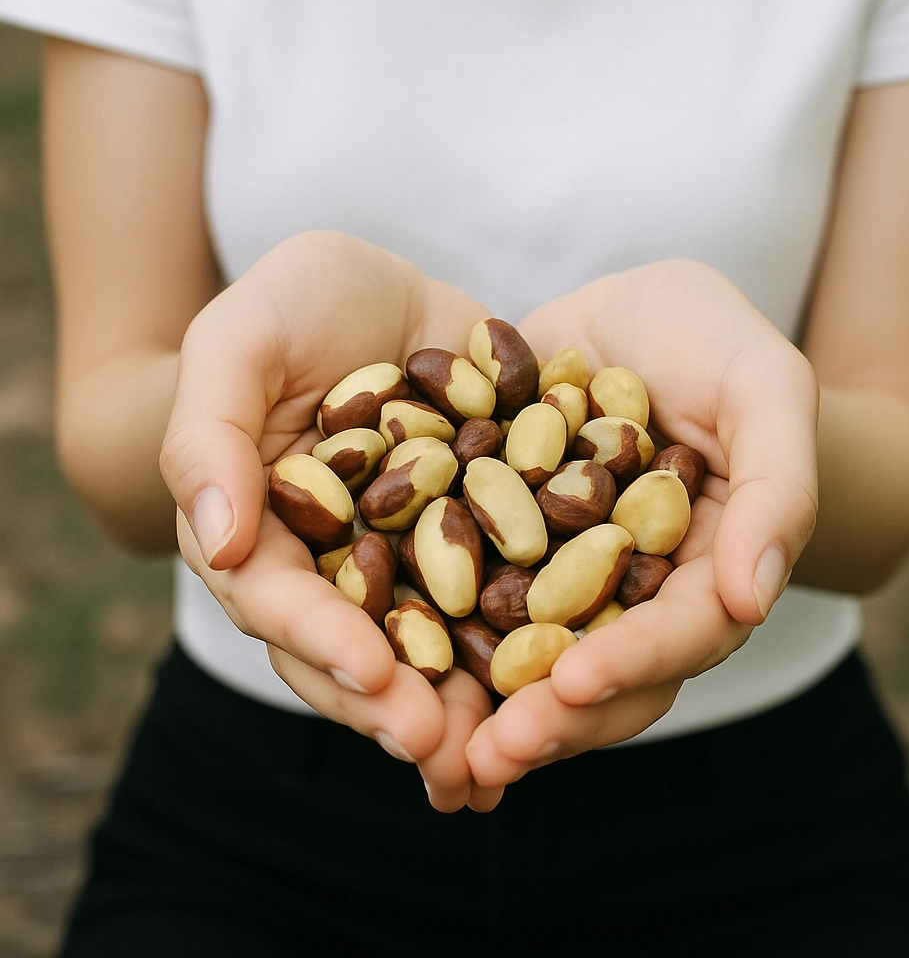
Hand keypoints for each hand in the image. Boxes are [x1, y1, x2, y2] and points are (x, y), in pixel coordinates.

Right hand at [161, 230, 500, 806]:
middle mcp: (338, 560)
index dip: (320, 641)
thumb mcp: (239, 340)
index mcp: (266, 531)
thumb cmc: (291, 301)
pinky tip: (570, 678)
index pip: (280, 601)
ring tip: (506, 748)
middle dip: (395, 703)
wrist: (380, 286)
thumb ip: (210, 433)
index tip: (373, 674)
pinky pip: (505, 587)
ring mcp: (413, 554)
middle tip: (442, 750)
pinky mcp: (479, 531)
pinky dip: (530, 634)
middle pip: (357, 647)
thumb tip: (219, 538)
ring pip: (433, 640)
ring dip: (464, 700)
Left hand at [466, 259, 818, 786]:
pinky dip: (436, 630)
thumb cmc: (717, 342)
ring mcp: (564, 572)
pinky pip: (470, 593)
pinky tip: (385, 658)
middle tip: (492, 755)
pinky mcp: (503, 541)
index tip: (574, 684)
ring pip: (532, 653)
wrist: (636, 311)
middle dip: (552, 716)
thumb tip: (754, 600)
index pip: (681, 632)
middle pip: (602, 669)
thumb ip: (777, 486)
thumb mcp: (764, 388)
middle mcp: (633, 589)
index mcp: (707, 569)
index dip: (634, 661)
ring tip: (437, 741)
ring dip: (489, 702)